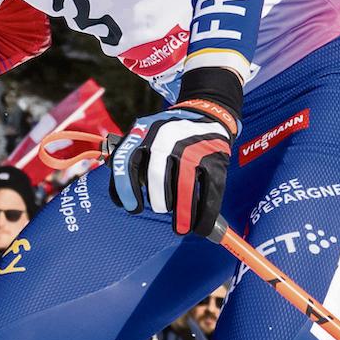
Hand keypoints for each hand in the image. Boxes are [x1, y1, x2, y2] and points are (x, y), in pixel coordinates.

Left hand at [109, 101, 236, 237]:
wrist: (207, 113)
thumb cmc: (169, 135)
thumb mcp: (145, 136)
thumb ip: (133, 161)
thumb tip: (124, 201)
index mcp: (144, 133)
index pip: (127, 162)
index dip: (126, 189)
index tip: (132, 208)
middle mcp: (167, 138)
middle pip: (157, 177)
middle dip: (158, 201)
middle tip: (161, 209)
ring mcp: (193, 147)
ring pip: (184, 187)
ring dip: (182, 213)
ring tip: (180, 227)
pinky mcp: (215, 158)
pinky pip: (209, 192)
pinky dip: (205, 214)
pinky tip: (200, 226)